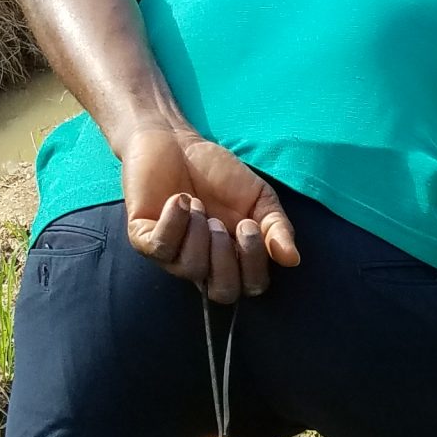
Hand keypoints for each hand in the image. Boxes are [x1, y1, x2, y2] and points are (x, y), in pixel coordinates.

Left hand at [118, 124, 299, 301]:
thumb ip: (277, 227)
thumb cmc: (219, 174)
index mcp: (235, 258)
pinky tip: (179, 199)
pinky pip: (160, 248)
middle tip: (221, 222)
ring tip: (197, 203)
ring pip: (191, 270)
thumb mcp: (259, 198)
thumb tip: (292, 259)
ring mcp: (173, 255)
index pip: (251, 286)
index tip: (250, 225)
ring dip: (199, 234)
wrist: (176, 143)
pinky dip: (174, 222)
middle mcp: (205, 264)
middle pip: (222, 293)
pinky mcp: (143, 239)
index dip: (253, 264)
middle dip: (226, 259)